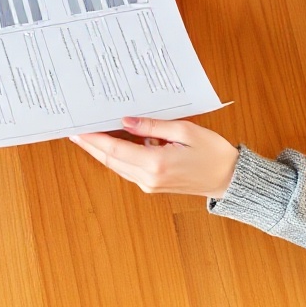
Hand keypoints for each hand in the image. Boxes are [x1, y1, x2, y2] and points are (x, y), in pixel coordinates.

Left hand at [69, 115, 240, 199]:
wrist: (230, 179)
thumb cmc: (213, 152)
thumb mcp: (185, 130)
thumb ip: (152, 125)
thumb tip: (125, 120)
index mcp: (156, 163)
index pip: (115, 149)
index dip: (94, 139)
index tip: (78, 130)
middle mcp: (149, 178)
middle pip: (110, 160)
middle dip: (91, 145)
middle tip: (74, 131)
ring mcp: (150, 185)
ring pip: (117, 166)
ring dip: (101, 151)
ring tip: (87, 135)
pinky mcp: (153, 186)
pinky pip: (128, 170)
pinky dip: (116, 157)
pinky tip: (111, 144)